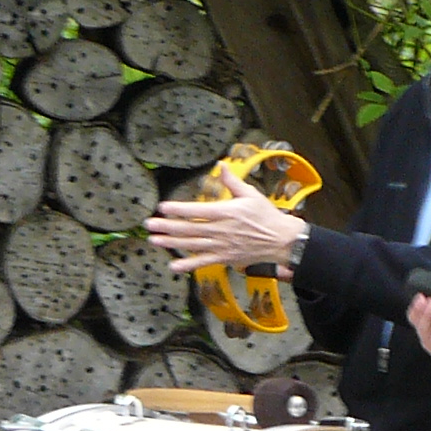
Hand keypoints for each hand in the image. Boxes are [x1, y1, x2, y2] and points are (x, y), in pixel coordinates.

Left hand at [146, 189, 304, 269]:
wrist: (281, 240)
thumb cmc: (266, 216)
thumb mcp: (250, 194)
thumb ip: (232, 181)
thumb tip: (220, 165)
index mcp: (227, 212)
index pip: (197, 211)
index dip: (178, 209)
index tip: (162, 207)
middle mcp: (222, 230)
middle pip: (189, 229)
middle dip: (167, 227)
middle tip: (149, 224)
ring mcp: (222, 246)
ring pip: (192, 245)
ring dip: (172, 243)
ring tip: (154, 240)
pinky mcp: (225, 258)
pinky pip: (204, 262)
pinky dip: (188, 265)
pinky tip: (174, 265)